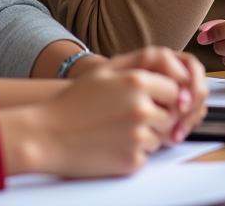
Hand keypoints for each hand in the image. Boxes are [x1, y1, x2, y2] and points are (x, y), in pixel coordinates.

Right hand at [0, 68, 180, 177]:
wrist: (48, 135)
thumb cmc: (76, 101)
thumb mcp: (105, 70)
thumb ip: (141, 62)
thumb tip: (173, 72)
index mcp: (137, 81)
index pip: (176, 89)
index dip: (165, 95)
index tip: (149, 97)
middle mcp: (141, 109)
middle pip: (172, 115)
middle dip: (159, 115)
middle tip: (130, 114)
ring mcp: (138, 137)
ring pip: (161, 137)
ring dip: (147, 134)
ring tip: (118, 127)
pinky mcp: (132, 161)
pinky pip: (147, 156)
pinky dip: (135, 151)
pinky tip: (113, 142)